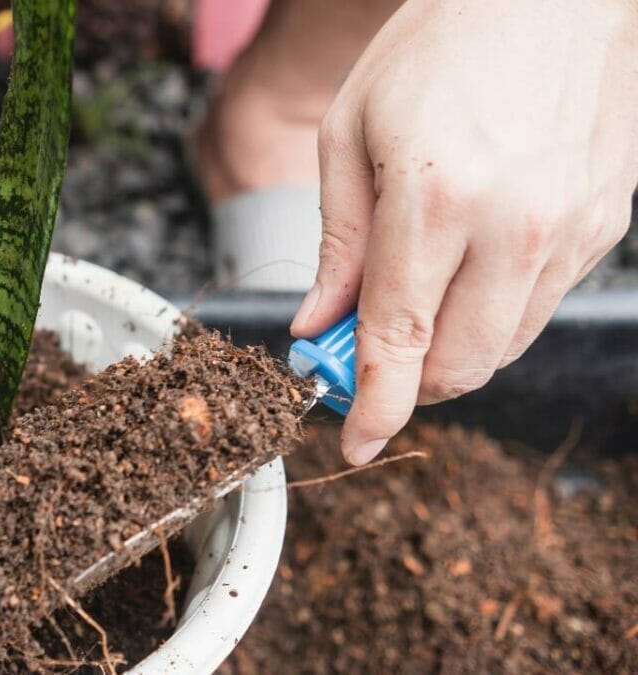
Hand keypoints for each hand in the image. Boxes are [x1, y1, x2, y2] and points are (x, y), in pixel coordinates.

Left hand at [292, 0, 637, 464]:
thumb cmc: (436, 47)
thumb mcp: (350, 135)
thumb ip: (337, 245)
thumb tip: (317, 326)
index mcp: (437, 199)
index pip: (399, 339)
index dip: (373, 406)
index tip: (355, 445)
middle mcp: (516, 226)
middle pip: (459, 364)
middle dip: (405, 382)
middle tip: (364, 357)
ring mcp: (572, 229)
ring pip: (504, 346)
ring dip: (450, 351)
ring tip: (414, 302)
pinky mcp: (606, 225)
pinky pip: (542, 305)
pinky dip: (495, 313)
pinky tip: (469, 266)